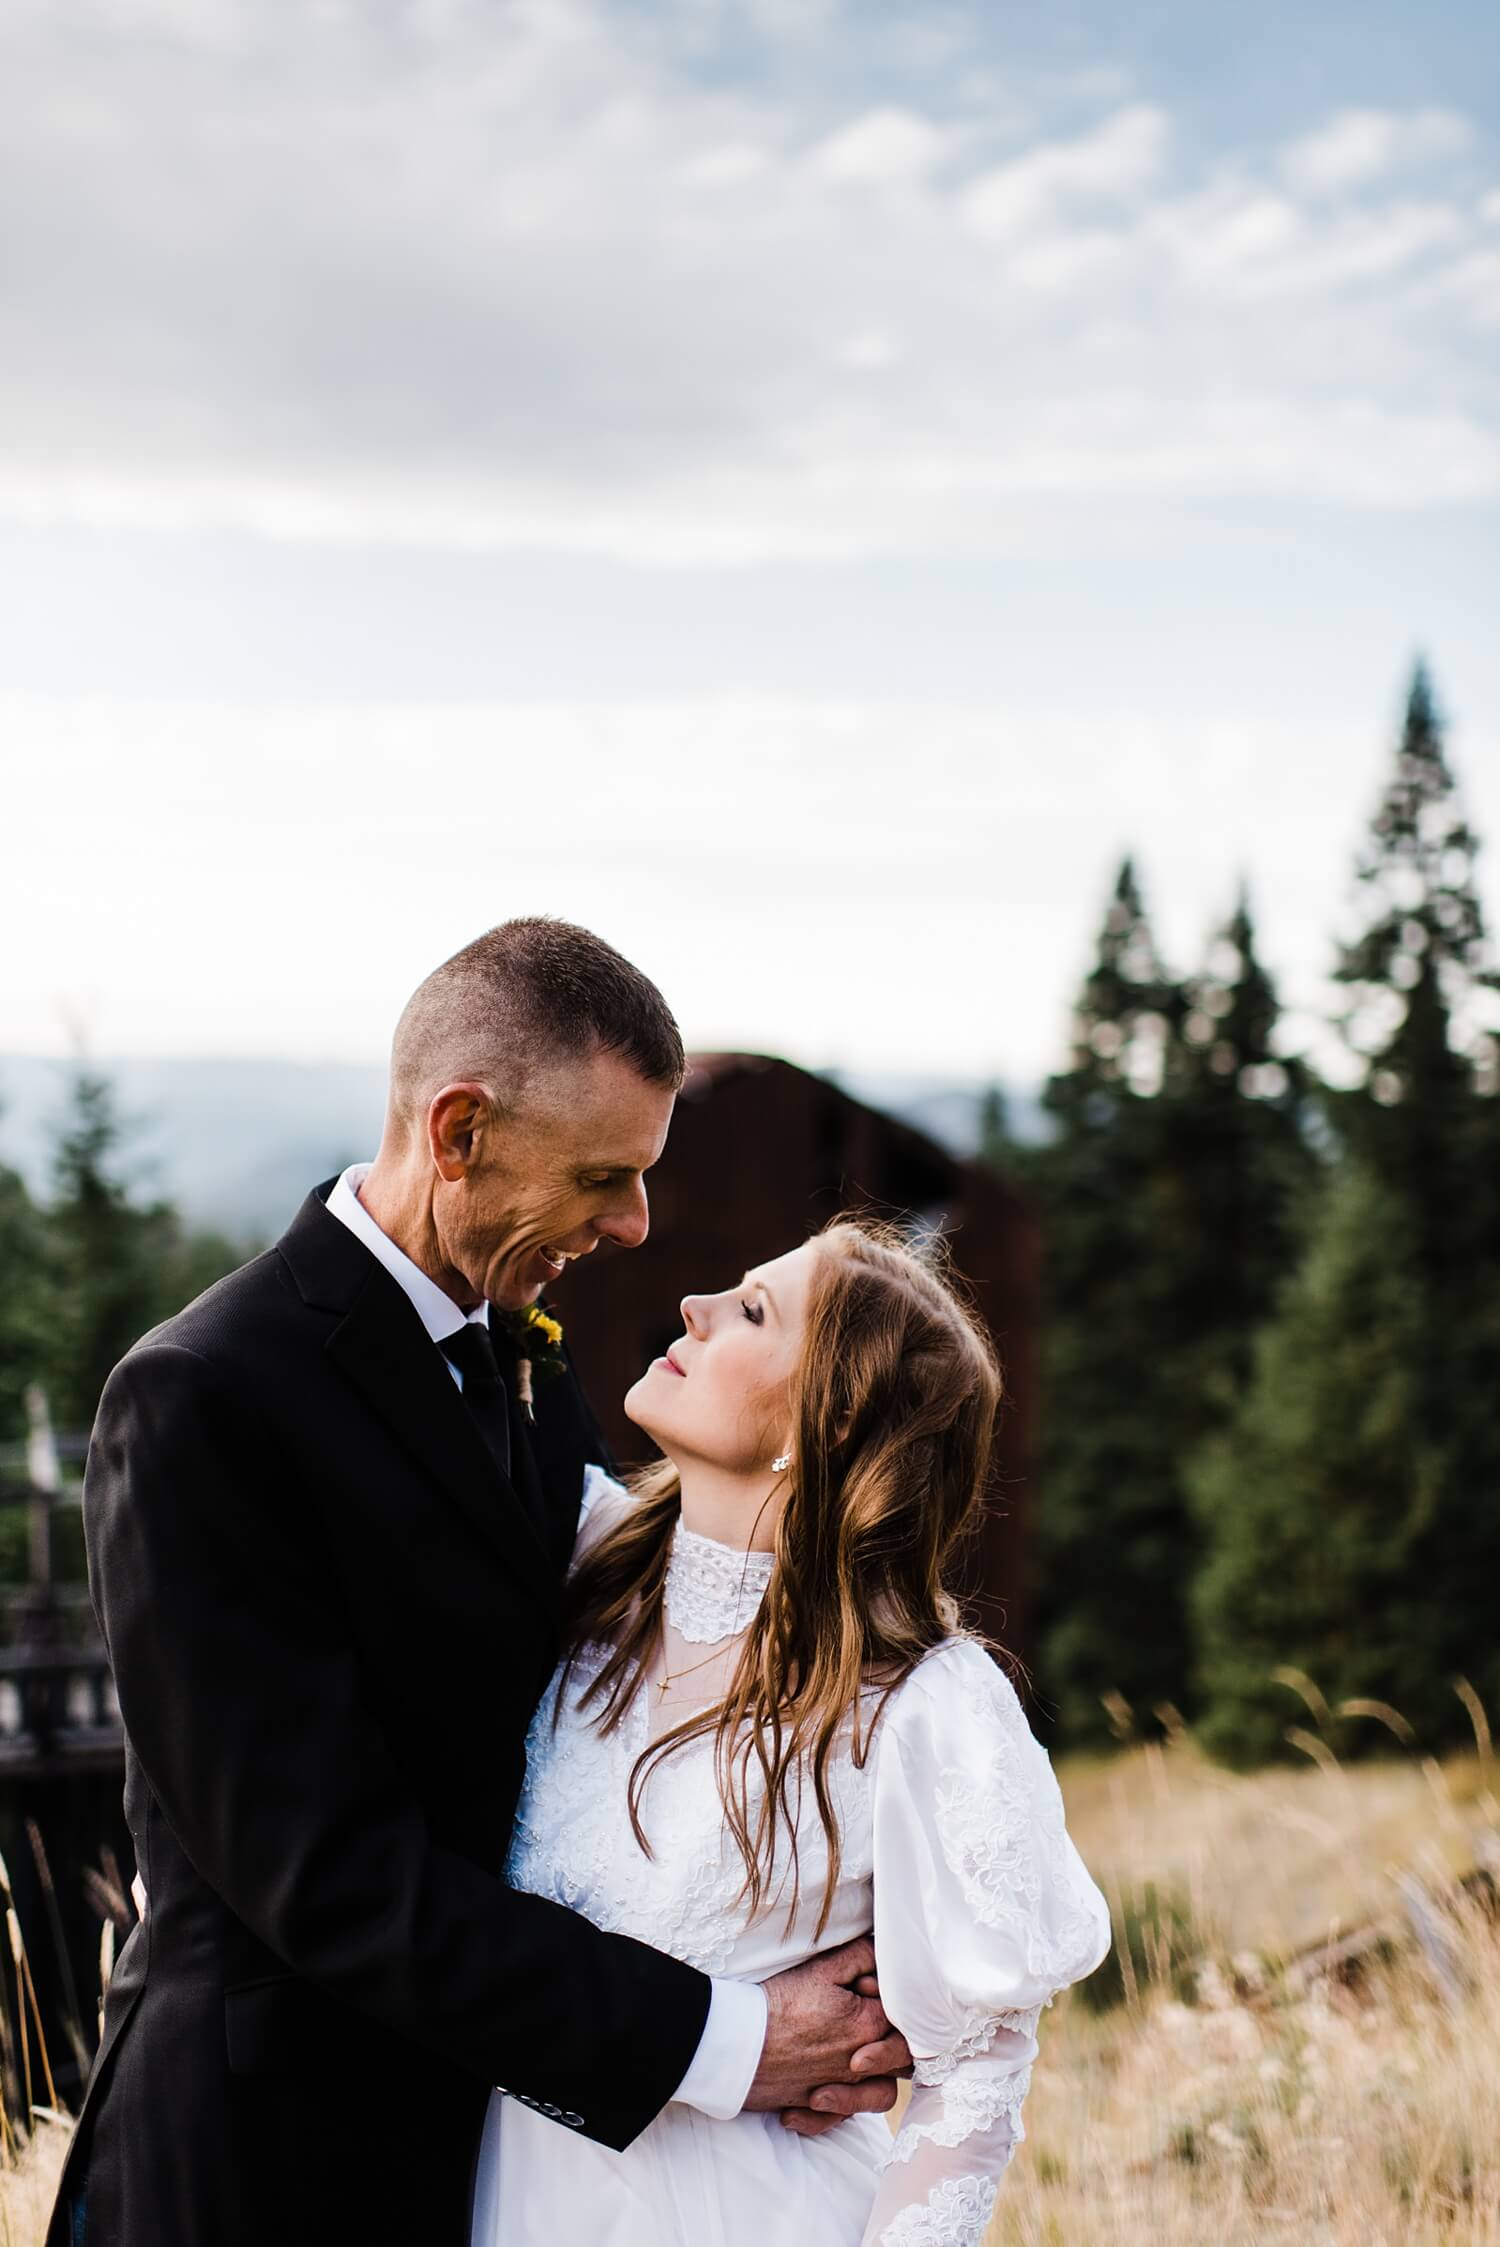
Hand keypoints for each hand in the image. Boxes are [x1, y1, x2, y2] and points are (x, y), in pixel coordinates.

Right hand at [740, 1940, 911, 2136]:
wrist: (736, 2044)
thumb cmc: (779, 2003)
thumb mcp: (822, 1969)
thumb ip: (862, 1957)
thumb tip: (884, 1954)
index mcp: (869, 2027)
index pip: (903, 2015)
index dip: (888, 1997)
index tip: (863, 1984)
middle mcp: (861, 2065)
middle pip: (903, 2059)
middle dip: (894, 2037)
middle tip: (865, 2016)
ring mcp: (840, 2090)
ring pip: (881, 2094)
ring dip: (876, 2077)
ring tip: (856, 2059)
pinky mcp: (816, 2107)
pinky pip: (841, 2118)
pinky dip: (837, 2109)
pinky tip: (822, 2092)